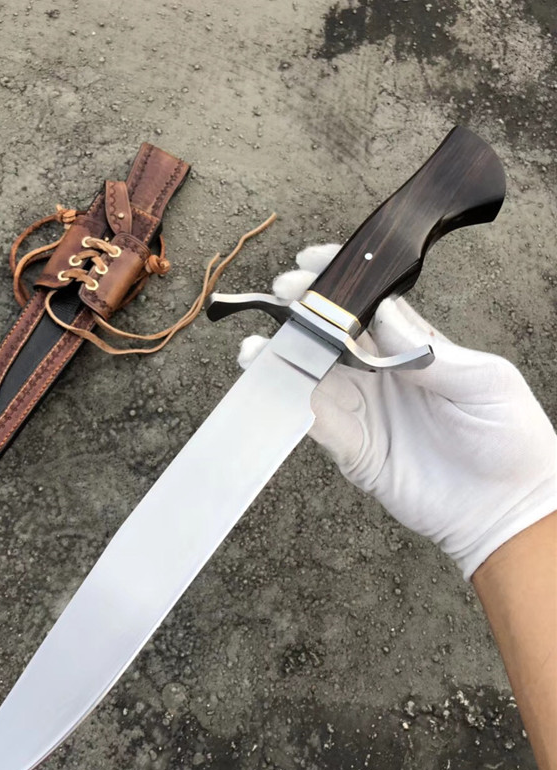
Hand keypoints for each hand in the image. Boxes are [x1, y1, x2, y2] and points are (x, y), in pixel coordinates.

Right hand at [240, 244, 556, 578]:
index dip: (342, 283)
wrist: (507, 508)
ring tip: (259, 345)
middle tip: (282, 294)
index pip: (370, 305)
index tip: (314, 262)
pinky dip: (292, 404)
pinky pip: (317, 423)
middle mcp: (384, 377)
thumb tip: (384, 312)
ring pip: (315, 377)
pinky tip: (274, 386)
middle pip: (334, 336)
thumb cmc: (510, 439)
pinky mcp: (356, 450)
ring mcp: (367, 413)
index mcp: (416, 349)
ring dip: (287, 358)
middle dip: (305, 313)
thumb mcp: (483, 381)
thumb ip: (430, 350)